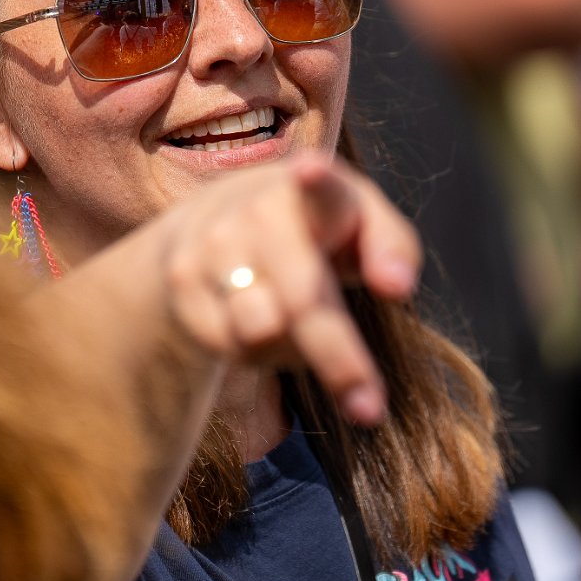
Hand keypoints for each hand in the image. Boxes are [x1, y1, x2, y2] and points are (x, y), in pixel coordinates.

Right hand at [153, 151, 420, 425]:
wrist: (211, 215)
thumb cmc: (314, 225)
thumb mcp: (361, 222)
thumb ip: (393, 247)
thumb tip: (396, 288)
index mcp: (313, 190)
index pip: (317, 185)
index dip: (315, 179)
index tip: (312, 169)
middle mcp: (256, 212)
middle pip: (302, 299)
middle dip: (338, 358)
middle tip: (370, 411)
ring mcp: (212, 247)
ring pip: (262, 333)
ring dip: (295, 351)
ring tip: (300, 322)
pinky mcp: (183, 285)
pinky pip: (234, 347)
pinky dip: (260, 352)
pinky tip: (259, 319)